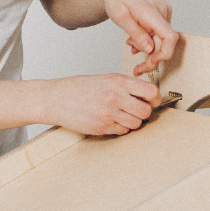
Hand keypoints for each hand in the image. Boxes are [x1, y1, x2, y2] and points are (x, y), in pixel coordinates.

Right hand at [47, 73, 161, 135]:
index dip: (154, 98)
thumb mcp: (105, 79)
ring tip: (122, 115)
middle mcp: (115, 97)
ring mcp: (108, 113)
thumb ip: (126, 86)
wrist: (55, 99)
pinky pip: (123, 131)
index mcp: (118, 81)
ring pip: (136, 123)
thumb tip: (147, 95)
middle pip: (146, 111)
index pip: (151, 92)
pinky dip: (121, 128)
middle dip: (144, 112)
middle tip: (137, 110)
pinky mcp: (102, 127)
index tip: (151, 100)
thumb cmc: (78, 88)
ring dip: (133, 121)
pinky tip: (112, 121)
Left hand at [98, 0, 178, 75]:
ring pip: (162, 37)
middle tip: (137, 66)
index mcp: (151, 12)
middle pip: (165, 42)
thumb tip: (150, 50)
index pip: (169, 37)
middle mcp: (162, 10)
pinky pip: (160, 30)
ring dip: (148, 45)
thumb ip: (136, 34)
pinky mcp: (163, 11)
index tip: (151, 63)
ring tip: (131, 43)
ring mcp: (165, 10)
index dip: (163, 55)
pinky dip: (150, 37)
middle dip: (151, 56)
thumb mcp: (120, 17)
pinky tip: (137, 35)